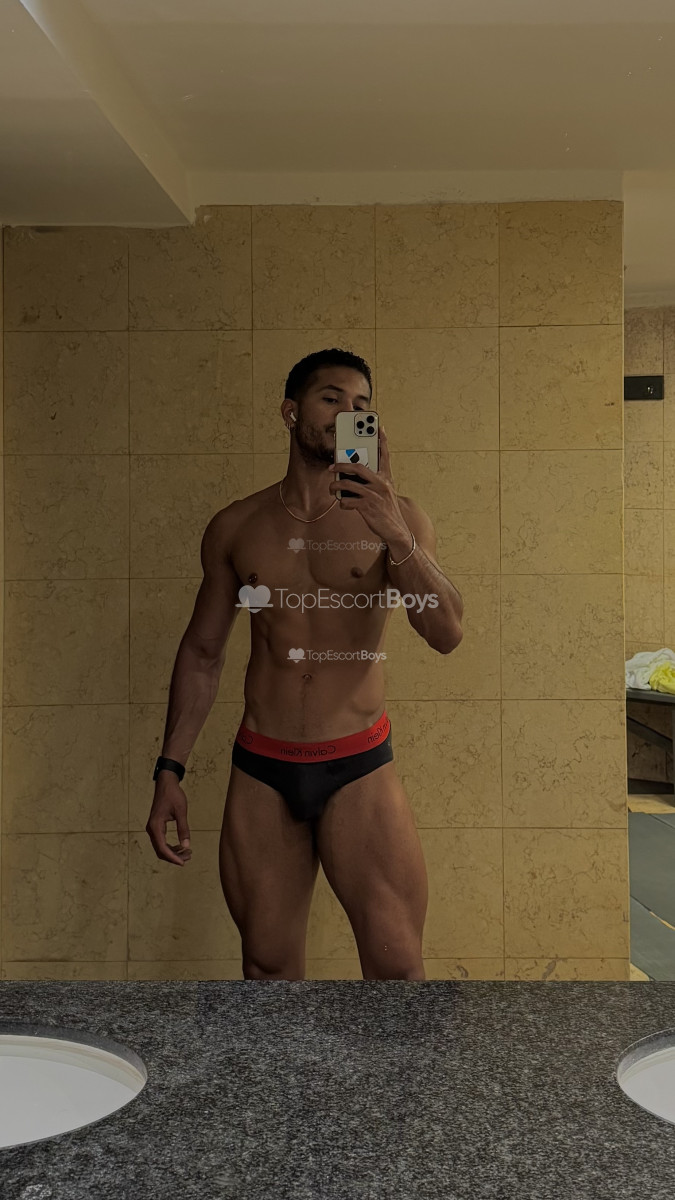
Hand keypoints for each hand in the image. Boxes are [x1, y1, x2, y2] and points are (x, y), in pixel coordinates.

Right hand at [146, 780, 191, 866]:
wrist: (166, 783)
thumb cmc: (173, 795)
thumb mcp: (181, 811)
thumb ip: (183, 829)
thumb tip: (186, 846)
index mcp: (155, 826)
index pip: (162, 848)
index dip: (172, 857)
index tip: (183, 863)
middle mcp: (151, 829)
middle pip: (160, 851)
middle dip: (174, 857)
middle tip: (189, 857)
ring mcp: (153, 828)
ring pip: (160, 847)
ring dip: (173, 852)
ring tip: (188, 853)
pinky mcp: (156, 827)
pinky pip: (161, 842)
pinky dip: (170, 846)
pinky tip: (181, 846)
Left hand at [327, 424, 410, 545]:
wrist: (396, 530)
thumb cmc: (386, 510)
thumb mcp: (384, 492)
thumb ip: (372, 481)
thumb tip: (351, 476)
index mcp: (386, 478)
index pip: (384, 455)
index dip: (382, 440)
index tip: (379, 427)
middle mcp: (382, 483)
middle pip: (358, 466)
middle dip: (341, 464)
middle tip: (331, 467)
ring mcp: (375, 495)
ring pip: (349, 484)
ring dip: (336, 486)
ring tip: (332, 489)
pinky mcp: (368, 507)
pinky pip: (348, 501)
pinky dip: (343, 503)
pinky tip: (344, 504)